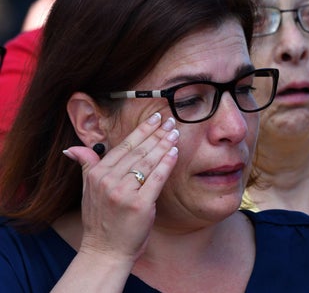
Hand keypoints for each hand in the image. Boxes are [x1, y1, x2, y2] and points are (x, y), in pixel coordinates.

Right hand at [62, 112, 179, 264]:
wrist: (105, 251)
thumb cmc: (101, 221)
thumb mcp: (87, 191)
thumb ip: (86, 166)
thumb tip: (71, 148)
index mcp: (97, 175)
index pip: (124, 146)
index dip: (142, 130)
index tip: (155, 118)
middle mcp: (108, 181)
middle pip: (138, 151)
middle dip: (156, 134)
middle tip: (171, 121)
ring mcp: (123, 193)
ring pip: (148, 162)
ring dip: (164, 145)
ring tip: (175, 133)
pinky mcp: (139, 205)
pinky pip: (156, 178)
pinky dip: (166, 163)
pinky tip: (175, 152)